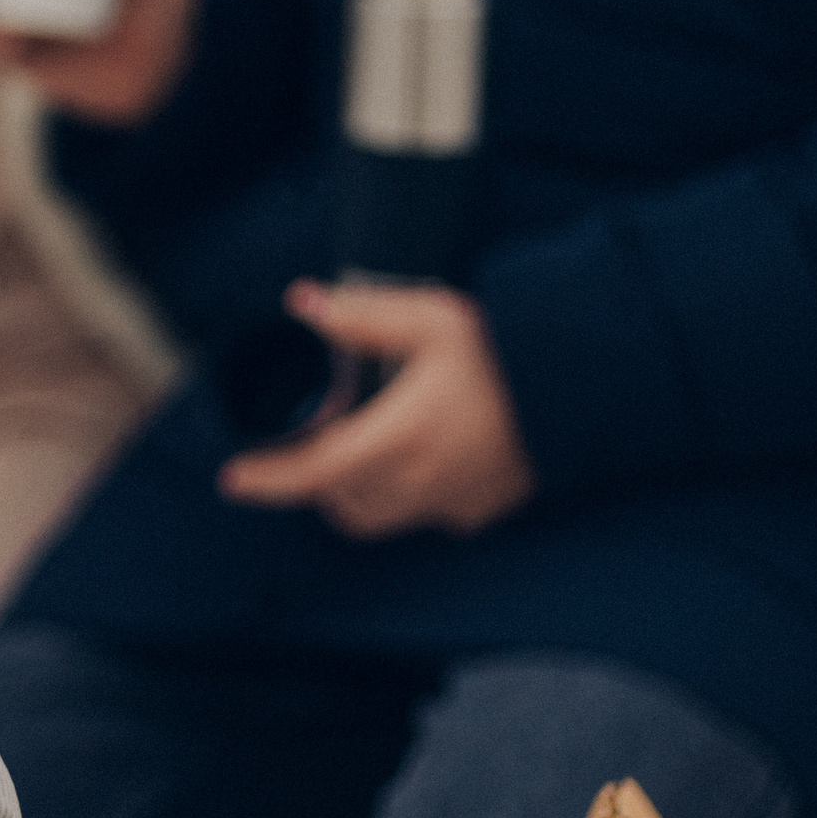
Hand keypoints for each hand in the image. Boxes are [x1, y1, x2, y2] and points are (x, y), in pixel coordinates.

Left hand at [220, 280, 536, 538]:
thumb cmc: (506, 352)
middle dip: (316, 478)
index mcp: (398, 438)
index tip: (233, 479)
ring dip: (357, 489)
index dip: (268, 479)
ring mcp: (451, 504)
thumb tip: (304, 302)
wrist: (584, 389)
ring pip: (378, 514)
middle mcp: (419, 483)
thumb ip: (363, 316)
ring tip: (366, 440)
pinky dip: (405, 492)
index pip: (313, 473)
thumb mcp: (431, 319)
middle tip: (324, 431)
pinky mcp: (478, 513)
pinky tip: (423, 450)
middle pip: (339, 500)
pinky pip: (423, 514)